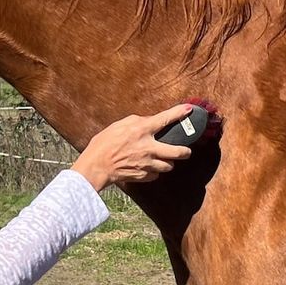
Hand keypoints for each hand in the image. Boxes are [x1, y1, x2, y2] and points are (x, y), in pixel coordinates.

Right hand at [72, 105, 194, 189]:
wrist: (96, 166)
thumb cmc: (104, 144)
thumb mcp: (119, 125)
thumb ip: (137, 121)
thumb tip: (150, 121)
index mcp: (141, 130)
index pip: (165, 119)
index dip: (179, 113)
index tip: (189, 109)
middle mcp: (148, 147)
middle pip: (178, 152)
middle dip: (185, 151)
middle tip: (185, 151)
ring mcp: (147, 163)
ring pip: (169, 166)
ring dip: (168, 162)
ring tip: (162, 159)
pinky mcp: (144, 175)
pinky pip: (156, 174)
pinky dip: (154, 171)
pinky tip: (148, 167)